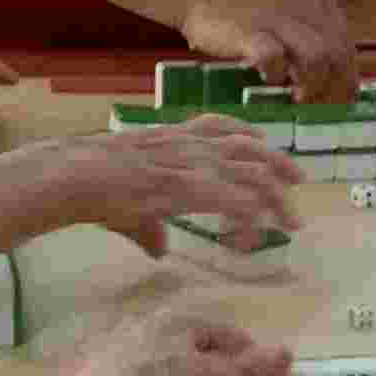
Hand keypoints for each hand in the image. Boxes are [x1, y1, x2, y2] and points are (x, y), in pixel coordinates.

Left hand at [22, 309, 294, 375]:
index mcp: (180, 318)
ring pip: (155, 352)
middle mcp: (146, 320)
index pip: (225, 331)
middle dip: (206, 358)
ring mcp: (113, 341)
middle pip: (188, 339)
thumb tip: (287, 352)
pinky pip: (126, 370)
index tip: (256, 374)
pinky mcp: (88, 365)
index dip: (246, 352)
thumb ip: (251, 368)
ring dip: (171, 368)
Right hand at [61, 117, 303, 257]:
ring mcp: (193, 164)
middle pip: (249, 147)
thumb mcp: (129, 202)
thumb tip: (160, 249)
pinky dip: (251, 217)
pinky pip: (233, 199)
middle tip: (298, 183)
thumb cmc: (94, 186)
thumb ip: (150, 226)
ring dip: (275, 198)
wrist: (77, 176)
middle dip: (279, 164)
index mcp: (174, 138)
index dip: (250, 137)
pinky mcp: (190, 187)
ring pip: (251, 173)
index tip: (266, 149)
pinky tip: (256, 234)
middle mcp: (190, 145)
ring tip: (290, 219)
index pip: (221, 126)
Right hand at [183, 0, 354, 102]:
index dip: (347, 80)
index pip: (347, 46)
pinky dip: (276, 74)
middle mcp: (305, 2)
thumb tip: (328, 78)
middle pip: (338, 55)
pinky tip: (268, 78)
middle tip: (317, 109)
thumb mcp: (286, 7)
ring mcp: (278, 15)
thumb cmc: (240, 4)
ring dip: (311, 85)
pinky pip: (275, 59)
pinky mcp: (251, 30)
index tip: (338, 102)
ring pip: (317, 58)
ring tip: (296, 98)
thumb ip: (308, 33)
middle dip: (332, 90)